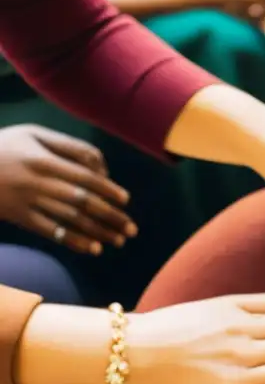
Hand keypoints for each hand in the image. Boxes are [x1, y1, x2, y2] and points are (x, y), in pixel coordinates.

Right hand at [0, 125, 134, 254]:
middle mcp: (38, 180)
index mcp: (44, 158)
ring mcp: (28, 200)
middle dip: (111, 216)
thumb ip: (69, 146)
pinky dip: (73, 241)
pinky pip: (50, 232)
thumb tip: (101, 165)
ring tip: (118, 241)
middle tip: (131, 229)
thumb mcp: (33, 134)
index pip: (84, 176)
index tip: (126, 200)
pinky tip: (93, 249)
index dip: (108, 189)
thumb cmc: (6, 146)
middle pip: (82, 200)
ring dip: (98, 232)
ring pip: (70, 219)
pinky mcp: (19, 216)